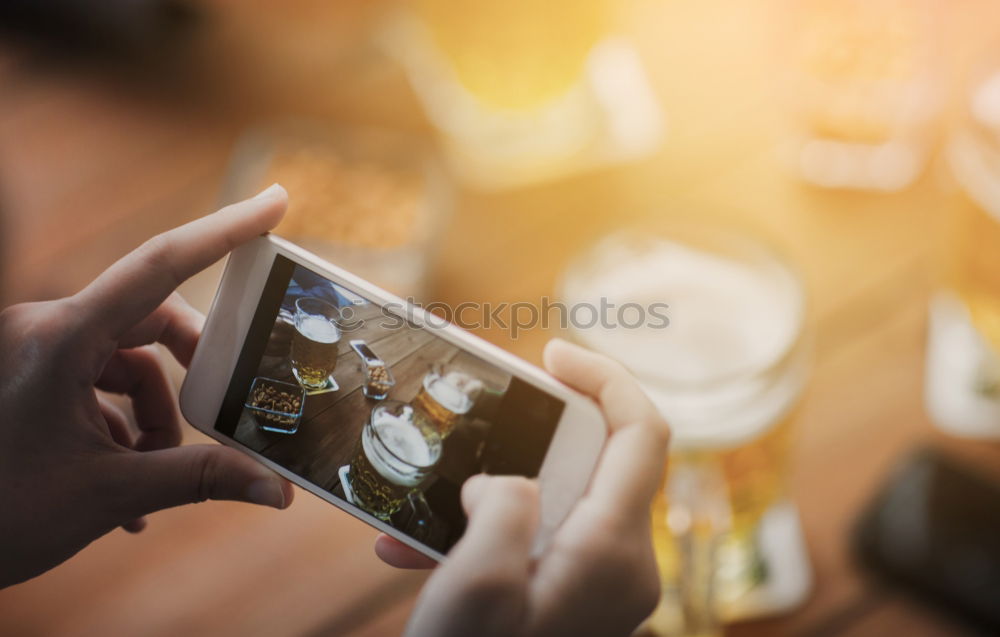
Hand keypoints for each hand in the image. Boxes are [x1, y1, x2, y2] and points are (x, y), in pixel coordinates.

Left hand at [0, 185, 294, 588]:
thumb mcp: (107, 493)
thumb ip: (198, 479)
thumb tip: (276, 489)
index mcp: (61, 338)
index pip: (160, 265)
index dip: (224, 231)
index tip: (274, 202)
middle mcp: (45, 329)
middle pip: (152, 318)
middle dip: (193, 368)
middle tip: (226, 407)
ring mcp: (34, 351)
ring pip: (126, 359)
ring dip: (154, 414)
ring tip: (155, 469)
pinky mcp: (29, 376)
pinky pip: (96, 383)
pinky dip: (122, 427)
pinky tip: (124, 487)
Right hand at [377, 339, 669, 636]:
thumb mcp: (476, 582)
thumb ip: (503, 504)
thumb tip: (505, 483)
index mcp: (614, 551)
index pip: (641, 432)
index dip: (605, 377)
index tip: (552, 354)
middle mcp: (622, 564)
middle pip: (598, 460)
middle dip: (534, 433)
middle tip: (481, 421)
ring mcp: (599, 585)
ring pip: (557, 499)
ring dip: (492, 489)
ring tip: (428, 499)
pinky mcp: (571, 600)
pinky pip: (536, 540)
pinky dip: (486, 531)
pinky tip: (419, 550)